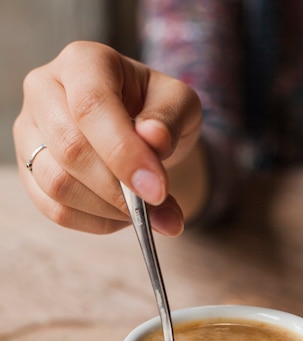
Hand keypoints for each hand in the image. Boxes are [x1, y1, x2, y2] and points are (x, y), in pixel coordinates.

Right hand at [13, 41, 201, 234]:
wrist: (139, 131)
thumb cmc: (157, 112)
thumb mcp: (179, 105)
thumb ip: (170, 120)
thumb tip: (153, 140)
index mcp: (83, 62)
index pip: (91, 106)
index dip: (124, 153)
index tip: (157, 190)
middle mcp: (44, 90)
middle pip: (69, 149)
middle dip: (118, 189)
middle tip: (156, 206)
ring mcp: (30, 133)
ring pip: (57, 184)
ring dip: (109, 209)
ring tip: (145, 211)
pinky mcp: (30, 171)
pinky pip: (56, 210)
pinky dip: (97, 222)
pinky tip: (123, 216)